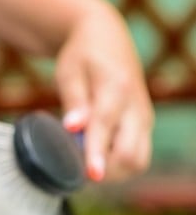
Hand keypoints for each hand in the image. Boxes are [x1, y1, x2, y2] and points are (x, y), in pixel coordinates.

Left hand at [55, 2, 153, 181]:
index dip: (97, 153)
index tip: (91, 175)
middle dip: (104, 169)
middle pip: (130, 154)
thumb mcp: (70, 72)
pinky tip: (99, 157)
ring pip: (138, 162)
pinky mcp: (145, 127)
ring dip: (113, 171)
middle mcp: (136, 106)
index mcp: (117, 88)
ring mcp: (144, 118)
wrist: (107, 39)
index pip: (107, 127)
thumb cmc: (83, 56)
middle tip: (77, 166)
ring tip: (87, 161)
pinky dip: (118, 165)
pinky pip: (137, 157)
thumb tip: (74, 128)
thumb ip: (73, 101)